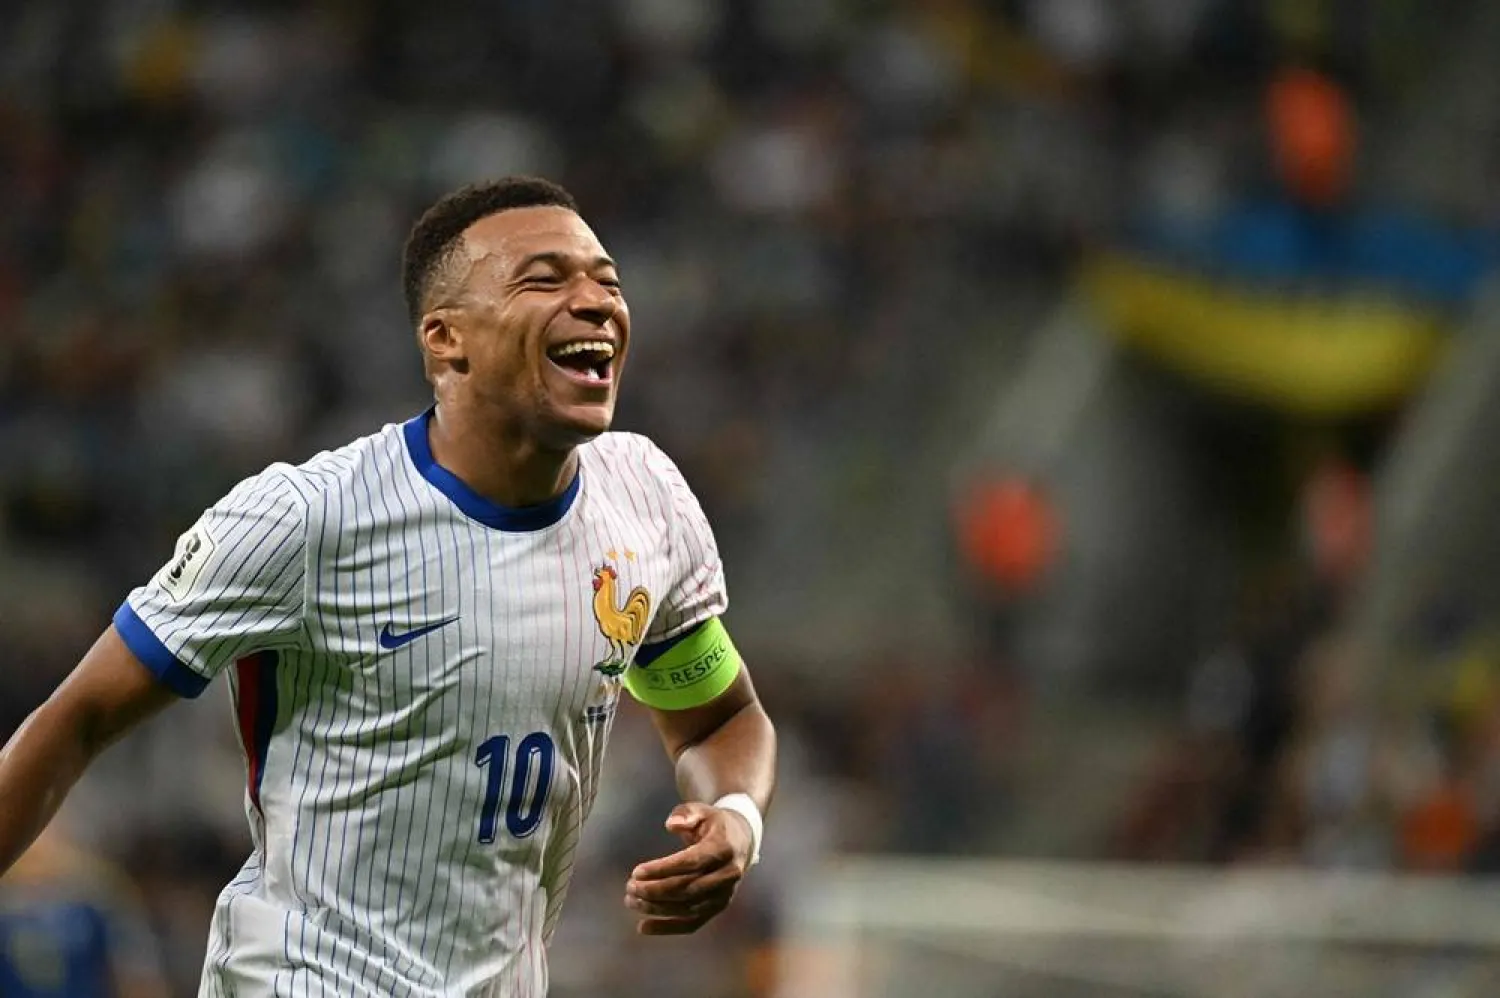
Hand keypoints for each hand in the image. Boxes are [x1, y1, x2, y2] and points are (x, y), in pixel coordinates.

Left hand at [624, 801, 754, 935]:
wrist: (740, 841)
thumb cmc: (713, 824)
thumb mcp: (701, 810)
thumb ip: (686, 814)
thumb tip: (671, 825)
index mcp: (724, 848)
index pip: (691, 862)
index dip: (662, 869)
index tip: (636, 872)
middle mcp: (728, 875)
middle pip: (688, 888)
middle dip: (655, 890)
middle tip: (630, 887)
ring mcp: (724, 894)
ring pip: (688, 909)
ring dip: (657, 908)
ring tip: (631, 901)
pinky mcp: (718, 908)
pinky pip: (692, 924)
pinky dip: (668, 928)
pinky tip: (643, 927)